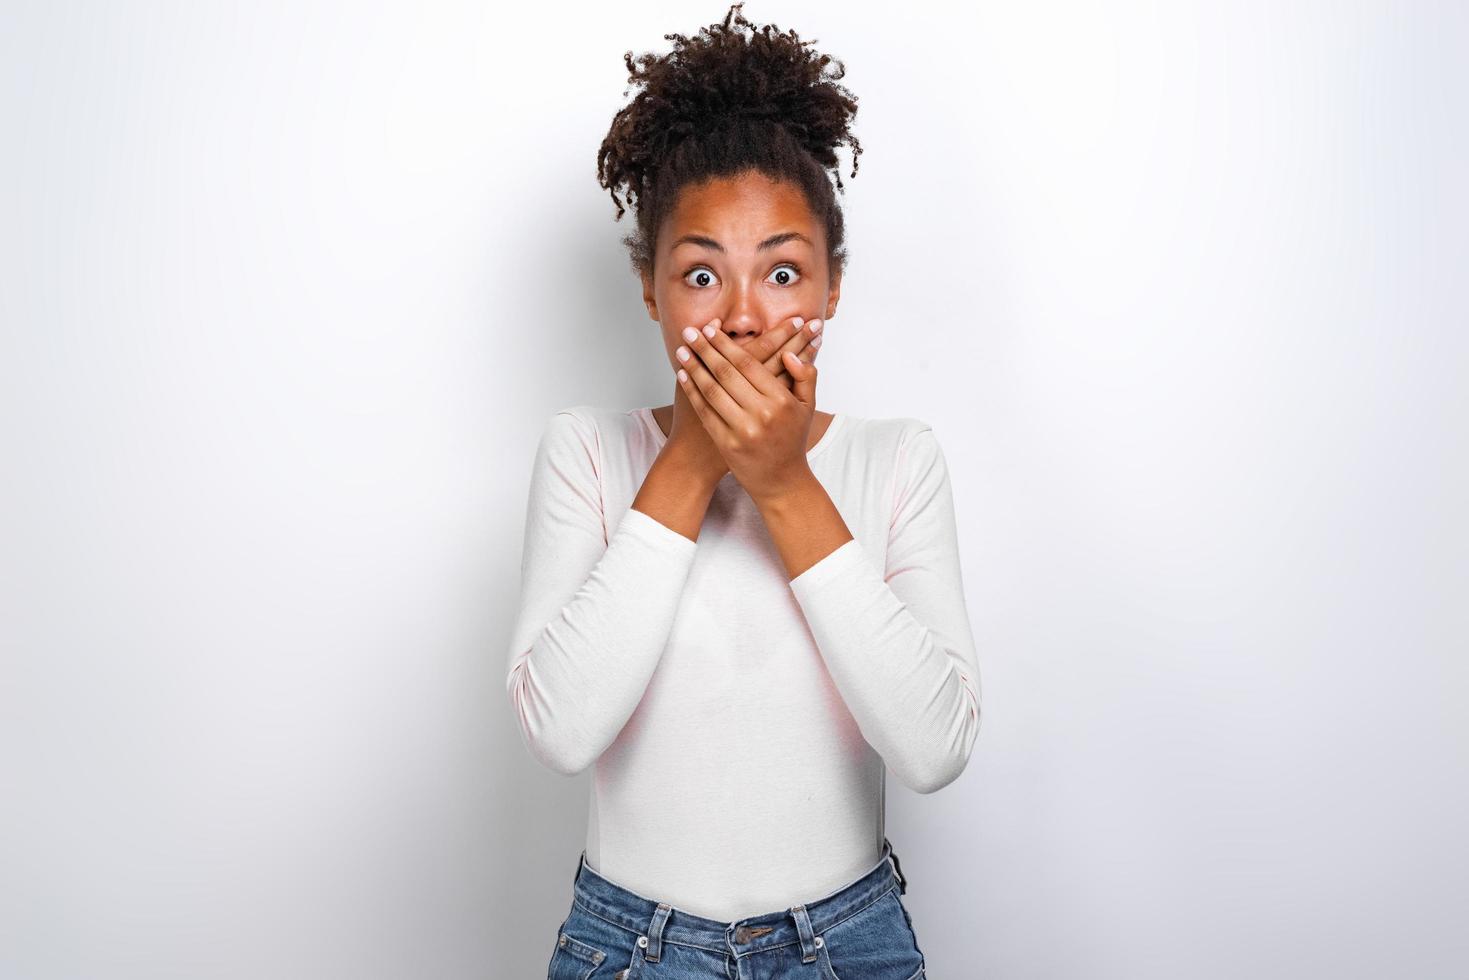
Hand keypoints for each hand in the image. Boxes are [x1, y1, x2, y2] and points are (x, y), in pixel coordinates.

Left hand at [673, 316, 820, 499]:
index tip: (711, 329)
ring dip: (694, 367)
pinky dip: (692, 392)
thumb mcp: (808, 406)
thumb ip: (806, 376)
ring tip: (682, 350)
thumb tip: (790, 353)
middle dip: (705, 349)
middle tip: (690, 332)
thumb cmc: (793, 439)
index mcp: (781, 400)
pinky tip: (683, 376)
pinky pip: (705, 411)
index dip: (726, 344)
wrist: (781, 481)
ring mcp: (742, 430)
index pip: (748, 364)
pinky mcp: (726, 443)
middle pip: (726, 373)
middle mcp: (761, 414)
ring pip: (712, 390)